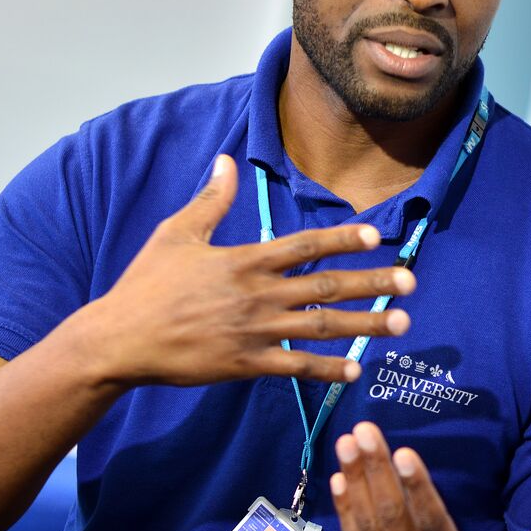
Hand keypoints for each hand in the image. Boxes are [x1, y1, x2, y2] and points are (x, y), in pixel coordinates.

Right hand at [67, 155, 413, 387]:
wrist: (119, 340)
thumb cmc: (145, 285)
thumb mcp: (176, 234)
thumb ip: (210, 200)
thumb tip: (226, 161)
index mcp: (244, 261)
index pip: (304, 245)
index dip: (342, 238)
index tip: (375, 236)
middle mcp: (257, 294)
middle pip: (326, 286)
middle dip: (373, 283)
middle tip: (411, 281)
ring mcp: (254, 331)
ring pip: (321, 327)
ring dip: (365, 325)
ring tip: (401, 324)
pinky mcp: (245, 365)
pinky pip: (296, 368)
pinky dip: (327, 370)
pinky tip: (356, 370)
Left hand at [330, 421, 530, 530]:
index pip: (432, 524)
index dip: (416, 488)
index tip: (401, 451)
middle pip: (392, 518)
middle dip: (376, 471)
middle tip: (364, 429)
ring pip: (369, 527)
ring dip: (356, 482)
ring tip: (346, 442)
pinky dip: (346, 510)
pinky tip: (339, 477)